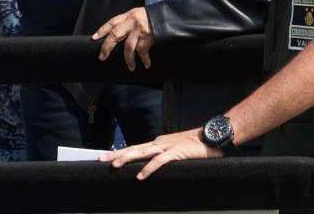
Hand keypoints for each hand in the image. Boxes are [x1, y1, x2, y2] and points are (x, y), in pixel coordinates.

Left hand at [93, 7, 154, 70]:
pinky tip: (146, 64)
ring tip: (130, 67)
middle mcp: (132, 22)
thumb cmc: (152, 17)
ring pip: (128, 48)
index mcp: (128, 16)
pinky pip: (142, 52)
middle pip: (115, 35)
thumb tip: (118, 35)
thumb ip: (128, 23)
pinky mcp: (148, 37)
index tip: (94, 38)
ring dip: (128, 60)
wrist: (168, 16)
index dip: (102, 30)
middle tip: (102, 57)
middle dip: (107, 47)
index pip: (112, 23)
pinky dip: (144, 59)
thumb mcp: (138, 15)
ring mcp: (139, 30)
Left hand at [101, 129, 221, 178]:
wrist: (212, 137)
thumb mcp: (176, 151)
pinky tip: (140, 175)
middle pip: (133, 148)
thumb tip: (153, 165)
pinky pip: (160, 161)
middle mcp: (159, 143)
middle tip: (101, 159)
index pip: (135, 148)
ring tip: (114, 165)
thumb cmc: (196, 146)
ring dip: (127, 158)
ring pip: (142, 152)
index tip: (107, 157)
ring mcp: (167, 147)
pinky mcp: (176, 153)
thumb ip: (165, 156)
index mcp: (158, 143)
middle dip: (116, 154)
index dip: (120, 152)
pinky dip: (149, 168)